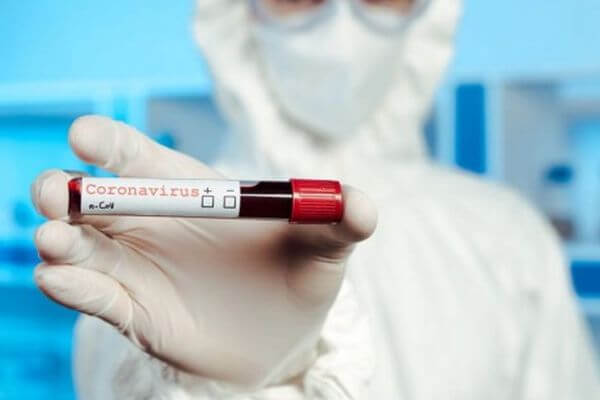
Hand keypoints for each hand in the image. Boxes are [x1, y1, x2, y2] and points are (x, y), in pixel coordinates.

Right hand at [31, 115, 376, 385]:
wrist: (284, 335)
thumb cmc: (299, 276)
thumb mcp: (324, 248)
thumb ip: (340, 222)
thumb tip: (362, 205)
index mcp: (190, 191)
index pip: (140, 157)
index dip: (109, 142)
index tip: (85, 136)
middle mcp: (151, 223)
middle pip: (94, 199)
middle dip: (67, 191)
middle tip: (56, 192)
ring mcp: (136, 267)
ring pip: (82, 246)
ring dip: (60, 241)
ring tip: (52, 241)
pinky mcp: (134, 311)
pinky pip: (96, 296)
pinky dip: (73, 287)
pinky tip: (60, 279)